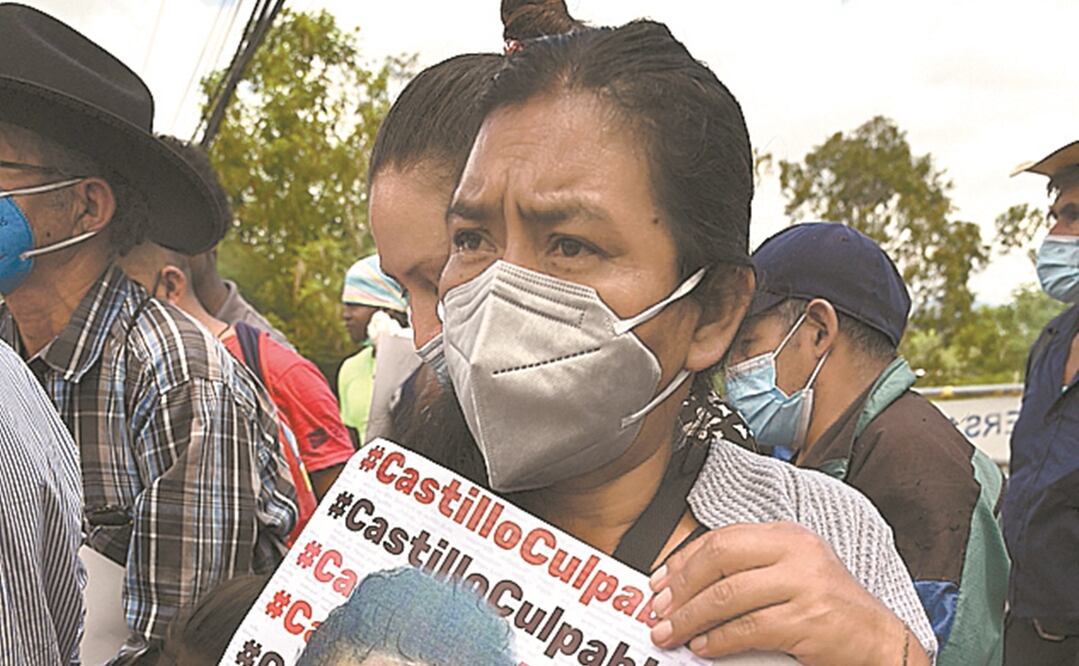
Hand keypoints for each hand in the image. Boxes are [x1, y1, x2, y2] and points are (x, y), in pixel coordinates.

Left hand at [648, 522, 924, 664]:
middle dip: (681, 586)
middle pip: (718, 559)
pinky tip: (704, 646)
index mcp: (787, 535)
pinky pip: (749, 628)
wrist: (880, 640)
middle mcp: (796, 552)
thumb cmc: (831, 608)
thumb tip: (686, 583)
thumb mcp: (792, 572)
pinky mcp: (808, 620)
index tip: (660, 581)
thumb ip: (748, 569)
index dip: (683, 560)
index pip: (721, 538)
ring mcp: (804, 584)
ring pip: (727, 596)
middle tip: (660, 609)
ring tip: (672, 632)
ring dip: (690, 618)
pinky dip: (719, 639)